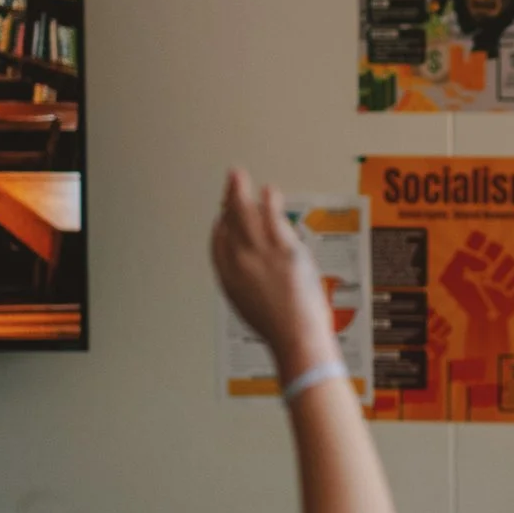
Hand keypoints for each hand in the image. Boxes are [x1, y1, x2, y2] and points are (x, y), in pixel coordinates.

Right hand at [210, 170, 335, 380]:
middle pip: (229, 222)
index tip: (224, 215)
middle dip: (228, 199)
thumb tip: (256, 275)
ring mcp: (260, 253)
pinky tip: (269, 191)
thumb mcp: (253, 307)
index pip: (218, 242)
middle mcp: (239, 261)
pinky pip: (271, 217)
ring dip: (240, 191)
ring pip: (246, 214)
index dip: (221, 225)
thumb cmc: (280, 328)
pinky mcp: (283, 249)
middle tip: (230, 183)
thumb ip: (249, 284)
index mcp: (228, 278)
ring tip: (239, 176)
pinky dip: (269, 201)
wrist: (295, 336)